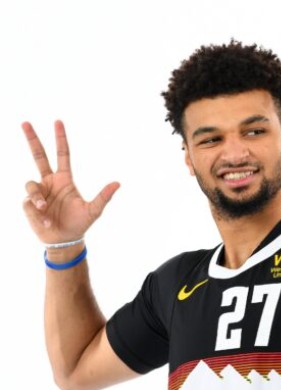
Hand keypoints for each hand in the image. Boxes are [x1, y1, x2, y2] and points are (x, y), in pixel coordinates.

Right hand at [22, 120, 119, 244]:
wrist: (64, 240)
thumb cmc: (80, 224)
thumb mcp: (94, 210)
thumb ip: (103, 196)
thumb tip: (118, 183)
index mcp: (65, 179)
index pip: (62, 154)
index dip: (60, 139)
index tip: (58, 122)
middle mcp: (49, 182)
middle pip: (38, 156)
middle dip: (32, 139)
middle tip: (25, 122)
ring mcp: (38, 192)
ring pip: (31, 185)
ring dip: (38, 199)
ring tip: (46, 210)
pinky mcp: (29, 204)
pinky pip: (29, 203)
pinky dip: (38, 214)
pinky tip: (46, 223)